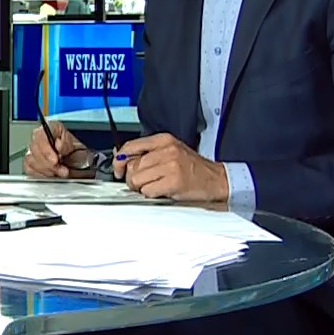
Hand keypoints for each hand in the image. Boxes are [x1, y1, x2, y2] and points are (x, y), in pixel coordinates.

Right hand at [24, 121, 87, 177]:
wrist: (79, 163)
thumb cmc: (78, 153)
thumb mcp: (78, 146)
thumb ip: (67, 144)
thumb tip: (58, 145)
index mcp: (52, 128)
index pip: (40, 134)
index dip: (46, 149)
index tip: (55, 160)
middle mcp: (40, 137)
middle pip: (35, 149)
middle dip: (49, 164)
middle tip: (62, 170)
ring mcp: (34, 149)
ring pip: (31, 160)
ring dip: (47, 170)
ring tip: (59, 172)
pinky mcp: (30, 161)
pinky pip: (29, 168)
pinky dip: (41, 174)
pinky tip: (51, 174)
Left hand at [114, 133, 228, 202]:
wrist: (216, 179)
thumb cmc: (192, 168)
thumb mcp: (170, 151)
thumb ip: (147, 153)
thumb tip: (121, 157)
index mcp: (164, 140)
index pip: (131, 146)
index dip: (119, 160)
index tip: (118, 169)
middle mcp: (167, 150)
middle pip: (132, 166)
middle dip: (133, 178)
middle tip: (144, 182)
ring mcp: (170, 166)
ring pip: (137, 180)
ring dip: (142, 187)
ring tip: (155, 186)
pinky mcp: (173, 182)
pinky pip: (147, 191)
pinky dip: (151, 194)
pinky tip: (162, 191)